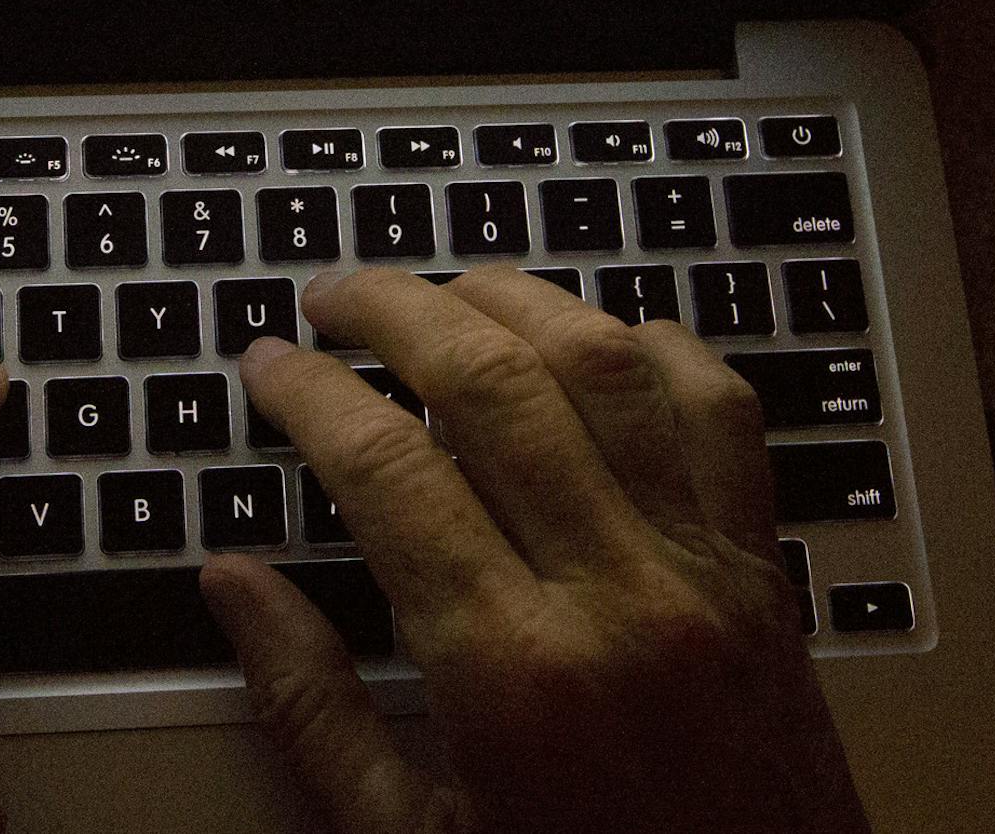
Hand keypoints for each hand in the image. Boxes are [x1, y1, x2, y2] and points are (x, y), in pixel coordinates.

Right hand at [201, 267, 870, 833]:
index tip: (267, 365)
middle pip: (493, 383)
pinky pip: (722, 412)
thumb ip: (310, 705)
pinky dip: (656, 349)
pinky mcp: (763, 571)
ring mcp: (704, 571)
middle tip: (332, 296)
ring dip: (514, 299)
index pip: (389, 469)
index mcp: (514, 674)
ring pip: (608, 366)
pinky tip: (598, 340)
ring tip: (443, 289)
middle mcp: (618, 597)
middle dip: (393, 311)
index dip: (310, 395)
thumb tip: (231, 584)